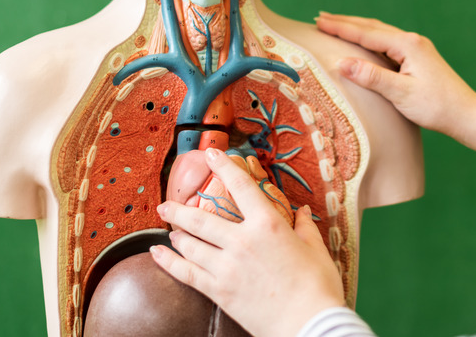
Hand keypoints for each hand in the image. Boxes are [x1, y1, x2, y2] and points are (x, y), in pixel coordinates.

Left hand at [151, 148, 344, 336]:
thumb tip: (302, 211)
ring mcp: (227, 267)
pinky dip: (168, 262)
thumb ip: (304, 227)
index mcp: (268, 225)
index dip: (224, 167)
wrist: (309, 324)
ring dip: (176, 232)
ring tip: (168, 228)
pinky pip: (186, 273)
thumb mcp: (316, 250)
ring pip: (190, 244)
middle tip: (167, 204)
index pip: (241, 187)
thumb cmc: (318, 287)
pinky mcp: (219, 291)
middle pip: (201, 217)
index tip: (212, 155)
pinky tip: (157, 254)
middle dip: (180, 208)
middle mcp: (242, 241)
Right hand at [316, 12, 475, 139]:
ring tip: (336, 25)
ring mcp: (417, 48)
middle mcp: (412, 41)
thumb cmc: (436, 107)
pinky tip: (364, 42)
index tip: (319, 22)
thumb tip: (342, 63)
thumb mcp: (401, 94)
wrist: (466, 115)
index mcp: (407, 45)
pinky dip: (370, 38)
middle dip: (345, 22)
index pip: (366, 33)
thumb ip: (372, 77)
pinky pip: (387, 42)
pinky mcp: (418, 58)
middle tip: (320, 18)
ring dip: (357, 28)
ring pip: (380, 32)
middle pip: (372, 27)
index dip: (341, 28)